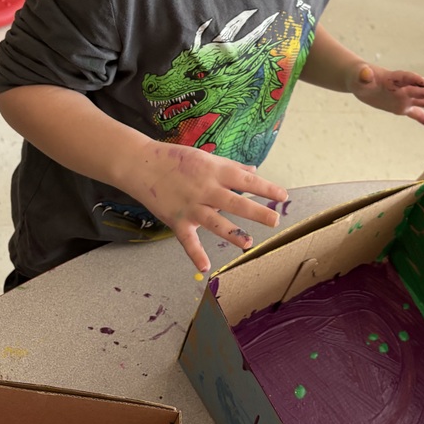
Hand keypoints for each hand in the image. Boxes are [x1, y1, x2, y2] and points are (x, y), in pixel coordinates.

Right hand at [128, 143, 287, 272]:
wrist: (140, 164)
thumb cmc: (175, 158)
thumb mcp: (205, 156)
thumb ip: (231, 166)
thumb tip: (254, 171)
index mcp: (214, 171)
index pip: (246, 180)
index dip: (266, 188)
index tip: (283, 196)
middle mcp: (205, 189)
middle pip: (235, 202)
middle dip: (256, 212)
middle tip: (275, 220)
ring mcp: (191, 206)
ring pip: (215, 222)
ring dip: (233, 234)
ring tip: (249, 243)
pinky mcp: (177, 220)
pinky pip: (188, 240)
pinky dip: (195, 254)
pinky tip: (206, 267)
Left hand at [348, 64, 423, 131]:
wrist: (361, 80)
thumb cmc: (359, 76)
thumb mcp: (358, 76)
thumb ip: (363, 75)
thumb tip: (364, 73)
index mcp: (393, 78)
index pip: (406, 77)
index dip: (415, 79)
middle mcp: (403, 88)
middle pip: (422, 91)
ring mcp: (405, 97)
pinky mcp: (403, 107)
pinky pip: (419, 115)